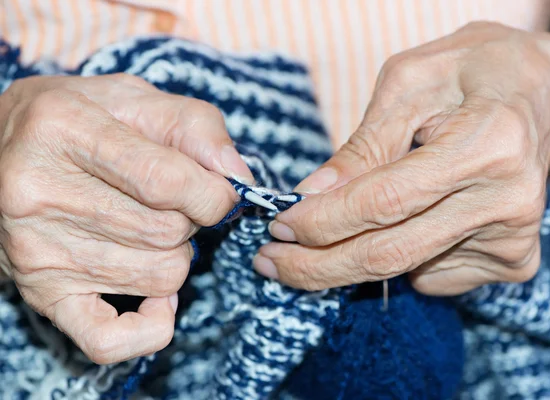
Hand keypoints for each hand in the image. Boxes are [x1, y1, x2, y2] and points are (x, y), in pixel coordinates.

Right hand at [0, 74, 252, 362]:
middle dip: (190, 220)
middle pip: (167, 233)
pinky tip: (154, 296)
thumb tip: (237, 177)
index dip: (213, 193)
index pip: (167, 182)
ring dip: (175, 256)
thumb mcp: (133, 98)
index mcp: (65, 129)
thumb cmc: (78, 121)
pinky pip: (110, 340)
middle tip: (168, 204)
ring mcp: (37, 250)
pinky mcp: (42, 293)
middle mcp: (39, 192)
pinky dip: (151, 326)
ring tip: (145, 228)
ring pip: (160, 277)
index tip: (217, 192)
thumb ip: (194, 126)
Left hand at [254, 22, 549, 294]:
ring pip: (406, 270)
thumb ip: (363, 145)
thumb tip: (311, 196)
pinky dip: (400, 257)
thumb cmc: (468, 75)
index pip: (384, 202)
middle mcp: (508, 200)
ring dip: (350, 260)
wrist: (539, 96)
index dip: (322, 221)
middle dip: (317, 266)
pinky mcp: (514, 261)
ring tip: (323, 236)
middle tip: (270, 263)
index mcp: (486, 143)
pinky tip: (410, 219)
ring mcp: (514, 238)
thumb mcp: (409, 85)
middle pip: (390, 253)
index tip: (277, 227)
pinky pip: (433, 276)